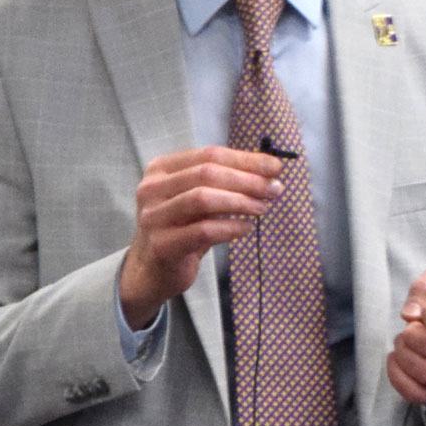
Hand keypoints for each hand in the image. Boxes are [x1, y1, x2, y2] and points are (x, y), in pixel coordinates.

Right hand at [119, 146, 282, 328]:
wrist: (151, 270)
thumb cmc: (180, 229)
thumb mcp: (197, 199)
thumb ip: (223, 183)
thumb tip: (267, 172)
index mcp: (161, 169)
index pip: (209, 155)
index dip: (245, 159)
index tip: (274, 167)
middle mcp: (152, 188)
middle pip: (207, 173)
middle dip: (247, 180)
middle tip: (274, 189)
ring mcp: (154, 217)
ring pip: (203, 198)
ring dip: (240, 201)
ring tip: (262, 207)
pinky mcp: (162, 244)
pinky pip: (204, 231)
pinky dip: (231, 228)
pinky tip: (246, 228)